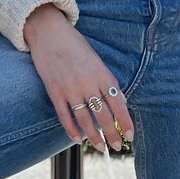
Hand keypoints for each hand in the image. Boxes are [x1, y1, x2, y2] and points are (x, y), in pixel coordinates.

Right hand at [23, 4, 133, 152]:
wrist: (49, 31)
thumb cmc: (75, 45)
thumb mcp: (96, 60)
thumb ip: (106, 81)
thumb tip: (119, 103)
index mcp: (101, 73)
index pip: (118, 103)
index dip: (125, 121)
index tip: (130, 135)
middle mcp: (87, 82)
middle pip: (103, 116)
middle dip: (112, 134)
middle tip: (116, 147)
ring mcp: (70, 88)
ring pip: (85, 120)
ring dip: (94, 137)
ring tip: (100, 147)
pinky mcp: (54, 91)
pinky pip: (64, 116)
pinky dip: (71, 130)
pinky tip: (77, 139)